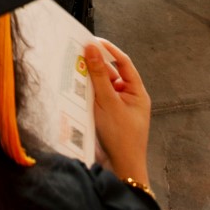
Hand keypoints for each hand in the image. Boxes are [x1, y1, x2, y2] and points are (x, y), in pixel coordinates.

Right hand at [83, 39, 151, 184]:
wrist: (120, 169)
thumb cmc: (121, 137)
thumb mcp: (107, 102)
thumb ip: (99, 74)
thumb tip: (92, 48)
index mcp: (137, 93)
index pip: (123, 63)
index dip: (109, 50)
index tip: (92, 40)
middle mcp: (128, 98)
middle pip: (110, 74)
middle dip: (94, 66)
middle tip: (76, 55)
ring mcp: (117, 108)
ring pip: (101, 87)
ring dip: (88, 81)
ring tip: (72, 73)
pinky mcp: (106, 117)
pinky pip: (95, 99)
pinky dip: (86, 94)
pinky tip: (73, 91)